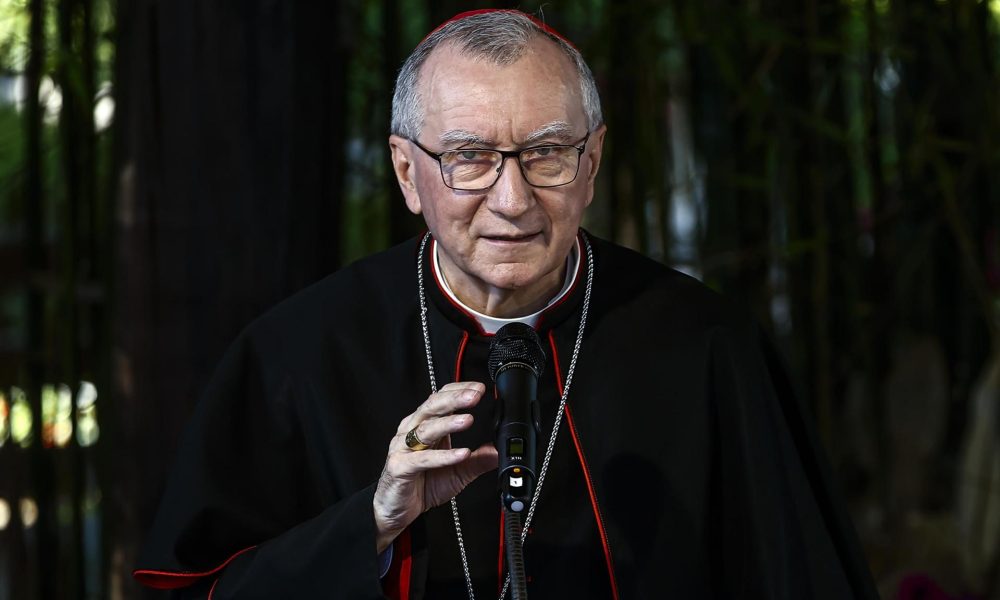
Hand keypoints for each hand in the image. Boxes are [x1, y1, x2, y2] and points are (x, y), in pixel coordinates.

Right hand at [373, 381, 497, 551]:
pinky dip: (443, 456)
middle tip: (475, 396)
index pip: (440, 398)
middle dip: (455, 399)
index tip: (479, 388)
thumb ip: (478, 460)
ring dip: (448, 423)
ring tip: (468, 420)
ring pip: (426, 429)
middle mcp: (412, 431)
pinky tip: (461, 453)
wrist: (396, 509)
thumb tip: (499, 451)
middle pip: (432, 407)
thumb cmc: (421, 485)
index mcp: (425, 426)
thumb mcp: (458, 472)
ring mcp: (403, 448)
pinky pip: (422, 459)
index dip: (458, 390)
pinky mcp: (399, 467)